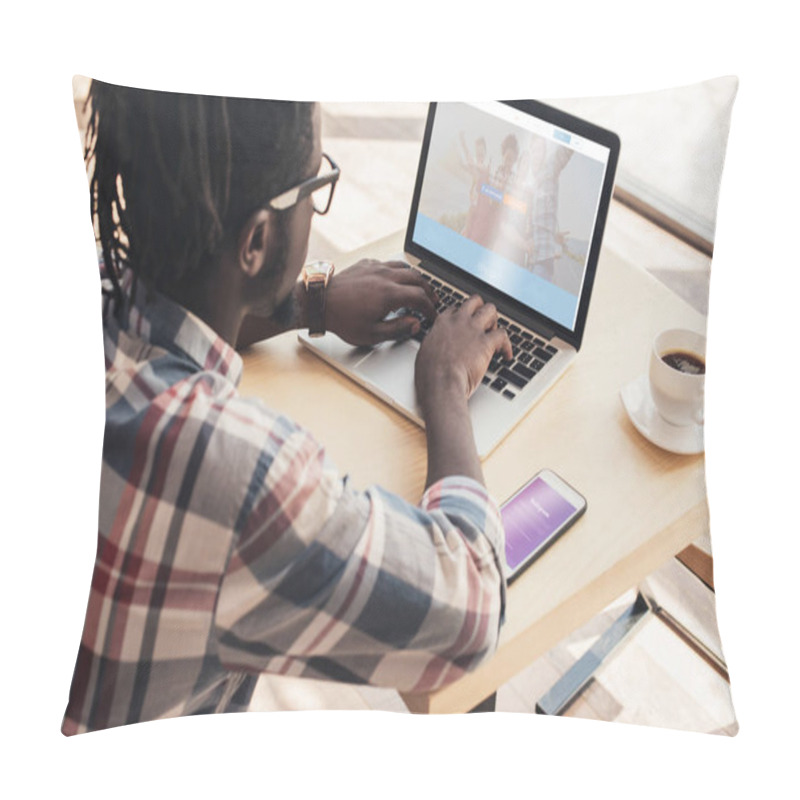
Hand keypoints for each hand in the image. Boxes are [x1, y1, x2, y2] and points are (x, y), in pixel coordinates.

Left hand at [326, 260, 437, 345]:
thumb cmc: (343, 320)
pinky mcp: (365, 264)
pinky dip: (398, 271)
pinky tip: (395, 279)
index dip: (430, 308)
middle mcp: (386, 276)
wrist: (320, 302)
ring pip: (405, 268)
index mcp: (390, 294)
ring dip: (416, 278)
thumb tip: (415, 324)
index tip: (432, 316)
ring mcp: (375, 267)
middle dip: (429, 291)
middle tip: (433, 301)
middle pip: (418, 279)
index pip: (420, 298)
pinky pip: (388, 263)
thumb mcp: (372, 334)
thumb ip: (398, 329)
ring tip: (419, 288)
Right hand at [415, 294, 511, 415]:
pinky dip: (508, 345)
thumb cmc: (430, 374)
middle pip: (474, 302)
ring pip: (491, 310)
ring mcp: (473, 329)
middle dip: (481, 310)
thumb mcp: (425, 352)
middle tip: (484, 325)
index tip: (465, 325)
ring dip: (494, 321)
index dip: (462, 316)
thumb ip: (434, 344)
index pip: (455, 309)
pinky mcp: (486, 342)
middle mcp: (458, 321)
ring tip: (494, 334)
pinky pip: (503, 334)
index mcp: (442, 324)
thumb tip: (436, 348)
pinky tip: (506, 355)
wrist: (441, 382)